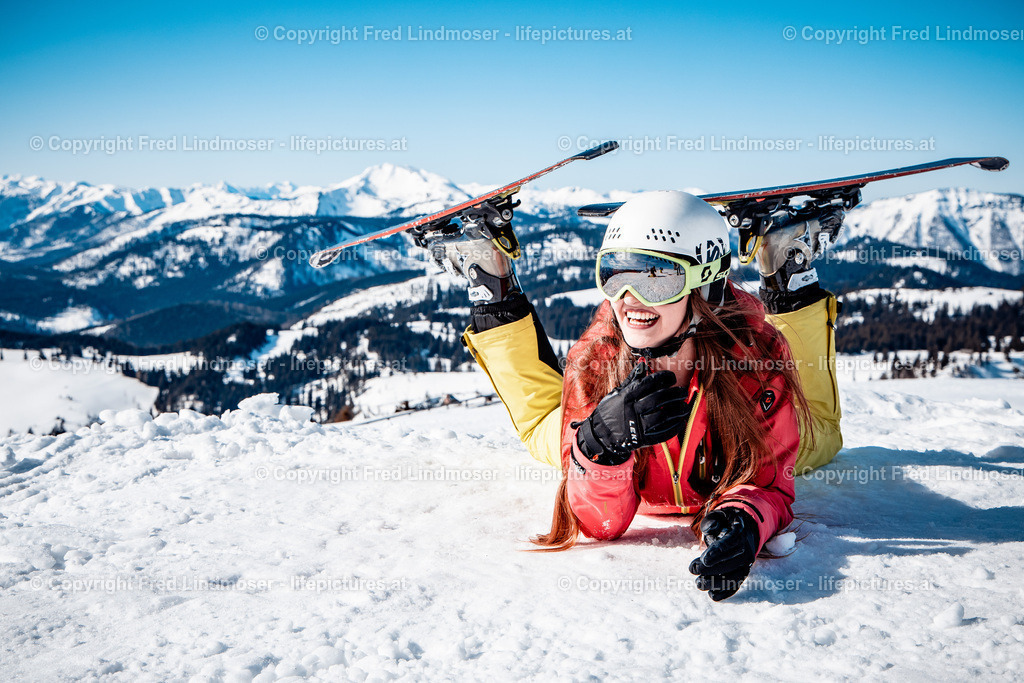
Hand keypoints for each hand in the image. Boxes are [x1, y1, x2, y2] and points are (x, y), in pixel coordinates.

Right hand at [574, 362, 688, 465]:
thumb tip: (643, 365)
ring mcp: (638, 425)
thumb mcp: (617, 393)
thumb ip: (632, 380)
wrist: (600, 435)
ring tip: (685, 406)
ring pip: (664, 415)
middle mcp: (633, 409)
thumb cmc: (610, 411)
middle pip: (659, 398)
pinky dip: (674, 428)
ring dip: (678, 410)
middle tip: (682, 391)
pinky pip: (662, 434)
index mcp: (627, 396)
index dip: (663, 378)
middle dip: (674, 393)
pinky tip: (680, 422)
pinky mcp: (642, 439)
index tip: (671, 377)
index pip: (649, 383)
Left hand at [689, 508, 759, 600]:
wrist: (743, 530)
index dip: (717, 552)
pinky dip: (726, 592)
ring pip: (735, 577)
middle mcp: (746, 550)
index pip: (730, 543)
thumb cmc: (725, 523)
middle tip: (692, 569)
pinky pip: (737, 585)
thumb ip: (712, 521)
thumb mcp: (718, 516)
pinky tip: (712, 595)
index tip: (704, 560)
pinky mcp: (743, 573)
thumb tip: (709, 529)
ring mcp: (746, 564)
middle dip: (711, 569)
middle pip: (731, 563)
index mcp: (740, 533)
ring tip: (698, 583)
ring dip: (717, 583)